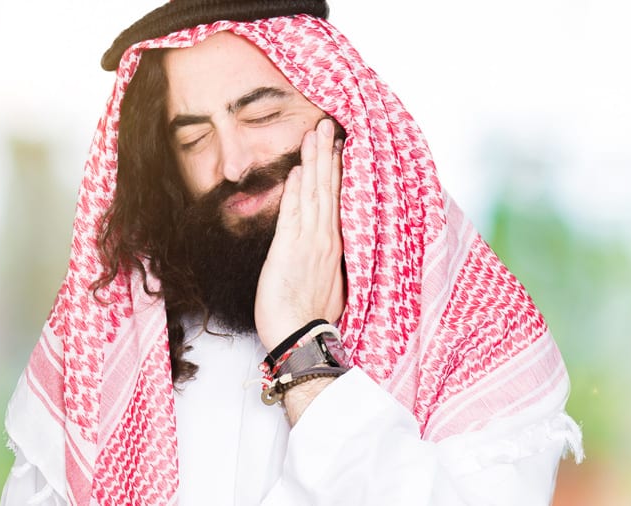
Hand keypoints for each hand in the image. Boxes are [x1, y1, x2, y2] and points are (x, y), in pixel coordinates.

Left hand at [254, 119, 345, 350]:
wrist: (301, 336)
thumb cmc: (311, 316)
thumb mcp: (327, 283)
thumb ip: (324, 258)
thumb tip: (323, 247)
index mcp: (336, 246)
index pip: (339, 201)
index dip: (338, 172)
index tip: (339, 147)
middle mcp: (327, 238)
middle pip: (329, 189)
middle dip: (328, 155)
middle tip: (327, 124)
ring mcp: (311, 242)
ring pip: (316, 194)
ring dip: (315, 162)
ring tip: (316, 133)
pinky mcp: (291, 249)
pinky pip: (296, 213)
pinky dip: (299, 189)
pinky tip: (300, 169)